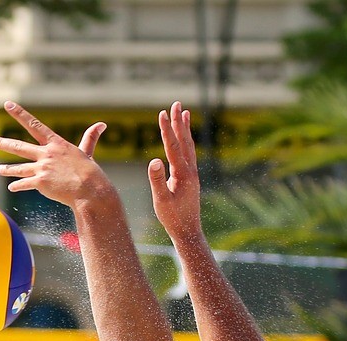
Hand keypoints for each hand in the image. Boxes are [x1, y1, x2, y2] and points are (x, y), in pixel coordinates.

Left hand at [0, 101, 108, 207]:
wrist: (90, 190)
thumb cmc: (90, 172)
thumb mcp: (87, 152)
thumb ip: (90, 138)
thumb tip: (102, 124)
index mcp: (56, 144)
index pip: (34, 124)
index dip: (19, 114)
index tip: (7, 104)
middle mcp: (46, 154)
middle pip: (18, 147)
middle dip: (1, 143)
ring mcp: (42, 168)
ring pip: (18, 168)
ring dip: (6, 169)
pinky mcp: (41, 183)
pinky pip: (24, 184)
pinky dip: (17, 186)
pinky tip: (11, 187)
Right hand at [148, 101, 202, 242]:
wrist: (188, 230)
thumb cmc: (172, 218)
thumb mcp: (161, 200)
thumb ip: (157, 180)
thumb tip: (154, 160)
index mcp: (183, 174)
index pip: (173, 146)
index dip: (167, 129)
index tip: (162, 113)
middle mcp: (190, 170)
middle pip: (184, 141)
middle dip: (179, 122)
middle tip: (176, 104)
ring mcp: (192, 173)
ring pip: (188, 145)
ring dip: (185, 128)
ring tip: (184, 113)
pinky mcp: (191, 177)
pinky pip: (189, 154)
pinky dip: (186, 141)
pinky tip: (184, 138)